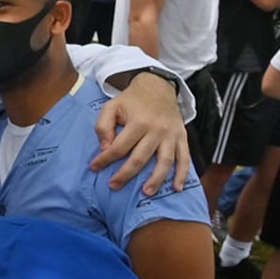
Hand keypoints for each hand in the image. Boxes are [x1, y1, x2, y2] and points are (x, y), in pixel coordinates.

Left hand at [92, 71, 190, 193]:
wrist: (159, 86)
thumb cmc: (132, 100)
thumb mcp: (111, 106)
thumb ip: (103, 125)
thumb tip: (105, 148)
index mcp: (138, 122)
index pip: (119, 147)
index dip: (105, 159)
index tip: (94, 167)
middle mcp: (157, 130)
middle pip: (140, 158)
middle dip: (125, 174)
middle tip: (113, 186)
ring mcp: (171, 135)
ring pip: (164, 162)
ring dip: (156, 179)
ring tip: (146, 192)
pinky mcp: (181, 138)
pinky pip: (185, 158)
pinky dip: (182, 174)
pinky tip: (176, 188)